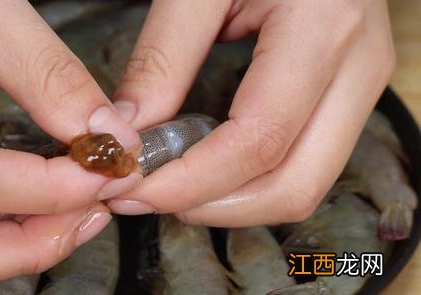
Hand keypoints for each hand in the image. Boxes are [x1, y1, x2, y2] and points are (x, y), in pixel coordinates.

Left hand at [109, 0, 394, 225]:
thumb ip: (162, 57)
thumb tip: (126, 131)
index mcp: (323, 28)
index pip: (258, 140)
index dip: (191, 181)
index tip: (134, 188)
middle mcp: (358, 67)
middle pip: (293, 184)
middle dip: (213, 208)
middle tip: (147, 197)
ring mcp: (360, 83)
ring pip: (304, 184)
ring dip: (231, 202)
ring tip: (170, 188)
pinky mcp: (347, 92)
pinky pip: (303, 161)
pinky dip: (249, 181)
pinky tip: (204, 169)